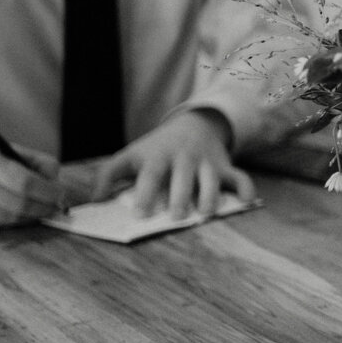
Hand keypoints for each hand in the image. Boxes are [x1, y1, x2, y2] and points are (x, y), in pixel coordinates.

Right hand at [0, 141, 68, 232]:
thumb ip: (31, 161)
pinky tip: (18, 215)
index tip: (62, 194)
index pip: (26, 183)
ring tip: (41, 210)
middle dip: (45, 207)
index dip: (50, 192)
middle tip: (57, 206)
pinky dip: (13, 222)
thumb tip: (55, 179)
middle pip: (21, 204)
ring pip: (11, 218)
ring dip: (32, 217)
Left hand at [95, 109, 253, 220]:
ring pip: (211, 179)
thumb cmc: (155, 149)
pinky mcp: (225, 168)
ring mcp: (206, 162)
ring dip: (210, 195)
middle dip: (181, 196)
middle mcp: (183, 159)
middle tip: (177, 217)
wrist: (192, 125)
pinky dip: (245, 188)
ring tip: (206, 213)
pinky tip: (247, 201)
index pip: (150, 174)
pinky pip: (239, 177)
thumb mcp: (130, 156)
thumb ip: (109, 176)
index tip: (139, 214)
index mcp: (157, 157)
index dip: (145, 193)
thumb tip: (94, 201)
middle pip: (182, 178)